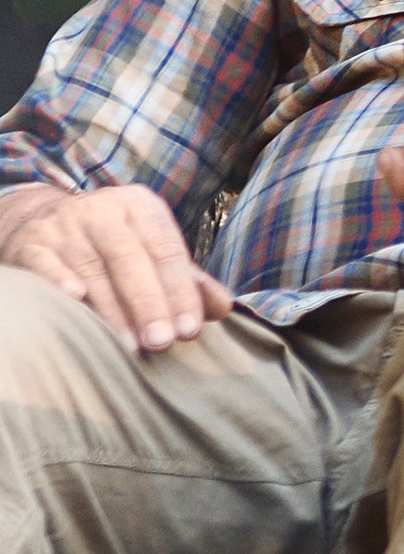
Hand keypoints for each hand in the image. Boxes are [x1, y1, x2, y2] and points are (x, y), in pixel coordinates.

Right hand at [0, 184, 233, 353]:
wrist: (45, 220)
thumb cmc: (115, 245)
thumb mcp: (154, 250)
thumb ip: (188, 280)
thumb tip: (224, 307)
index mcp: (140, 207)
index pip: (166, 251)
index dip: (180, 291)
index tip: (189, 329)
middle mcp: (102, 210)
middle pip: (130, 259)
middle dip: (149, 304)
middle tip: (162, 342)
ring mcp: (63, 225)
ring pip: (91, 269)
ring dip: (111, 311)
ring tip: (131, 346)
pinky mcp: (31, 242)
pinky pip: (44, 262)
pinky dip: (59, 279)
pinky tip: (75, 298)